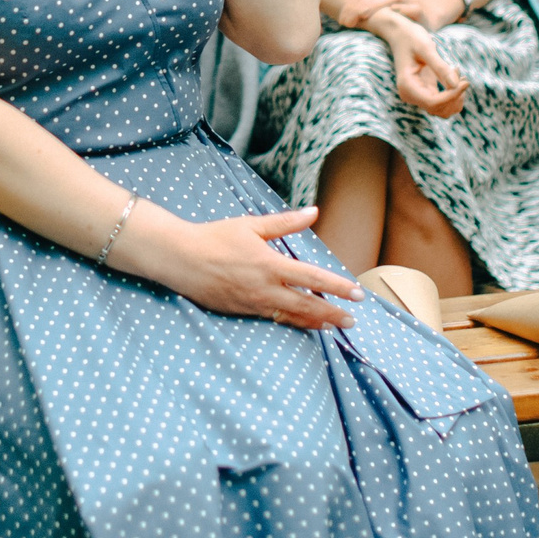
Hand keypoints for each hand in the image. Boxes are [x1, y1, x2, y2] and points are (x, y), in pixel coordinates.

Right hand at [155, 206, 361, 328]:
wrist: (180, 258)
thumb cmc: (215, 237)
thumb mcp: (251, 225)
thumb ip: (285, 223)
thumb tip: (313, 212)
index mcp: (270, 265)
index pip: (313, 279)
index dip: (338, 287)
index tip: (358, 294)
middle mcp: (265, 289)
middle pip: (308, 306)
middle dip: (333, 314)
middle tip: (353, 320)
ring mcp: (254, 303)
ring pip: (292, 317)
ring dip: (315, 322)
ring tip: (333, 325)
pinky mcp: (242, 311)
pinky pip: (273, 318)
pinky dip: (292, 322)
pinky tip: (301, 322)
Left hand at [337, 0, 423, 28]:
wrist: (423, 17)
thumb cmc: (395, 9)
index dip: (351, 1)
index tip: (341, 18)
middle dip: (359, 6)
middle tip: (347, 22)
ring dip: (376, 6)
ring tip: (363, 16)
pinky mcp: (420, 10)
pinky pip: (412, 8)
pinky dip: (401, 9)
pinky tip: (391, 12)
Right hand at [366, 11, 465, 116]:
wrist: (401, 34)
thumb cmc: (411, 37)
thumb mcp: (426, 48)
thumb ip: (440, 67)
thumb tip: (456, 85)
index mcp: (407, 86)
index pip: (433, 103)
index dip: (452, 96)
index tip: (465, 81)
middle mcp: (410, 95)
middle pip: (439, 109)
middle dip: (455, 95)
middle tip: (459, 72)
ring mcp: (417, 96)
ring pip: (443, 110)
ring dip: (456, 96)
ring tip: (456, 72)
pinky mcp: (425, 93)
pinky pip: (443, 103)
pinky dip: (454, 94)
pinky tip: (455, 76)